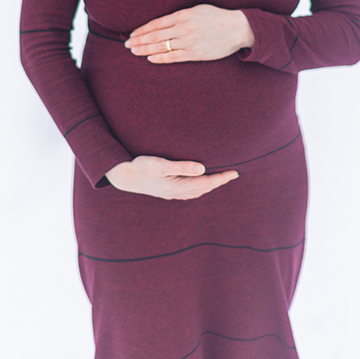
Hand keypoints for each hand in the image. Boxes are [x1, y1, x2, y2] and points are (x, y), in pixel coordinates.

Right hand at [106, 155, 238, 199]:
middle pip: (205, 189)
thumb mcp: (161, 164)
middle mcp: (178, 192)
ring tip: (220, 179)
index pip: (206, 182)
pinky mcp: (168, 192)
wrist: (125, 177)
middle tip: (233, 174)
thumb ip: (182, 166)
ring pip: (198, 192)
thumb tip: (202, 168)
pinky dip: (200, 189)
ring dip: (210, 186)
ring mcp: (173, 194)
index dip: (221, 178)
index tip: (234, 173)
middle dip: (219, 182)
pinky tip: (199, 185)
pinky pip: (190, 193)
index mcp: (179, 186)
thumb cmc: (142, 167)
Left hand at [125, 4, 253, 62]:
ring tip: (134, 51)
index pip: (156, 24)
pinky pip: (173, 57)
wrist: (237, 28)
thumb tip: (161, 22)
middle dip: (139, 40)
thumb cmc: (216, 17)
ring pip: (161, 47)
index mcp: (183, 15)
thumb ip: (179, 15)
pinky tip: (150, 58)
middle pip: (155, 36)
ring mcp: (189, 42)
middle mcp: (184, 29)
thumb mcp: (197, 9)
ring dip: (145, 49)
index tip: (132, 34)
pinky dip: (160, 58)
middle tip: (127, 44)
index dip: (142, 30)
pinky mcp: (195, 54)